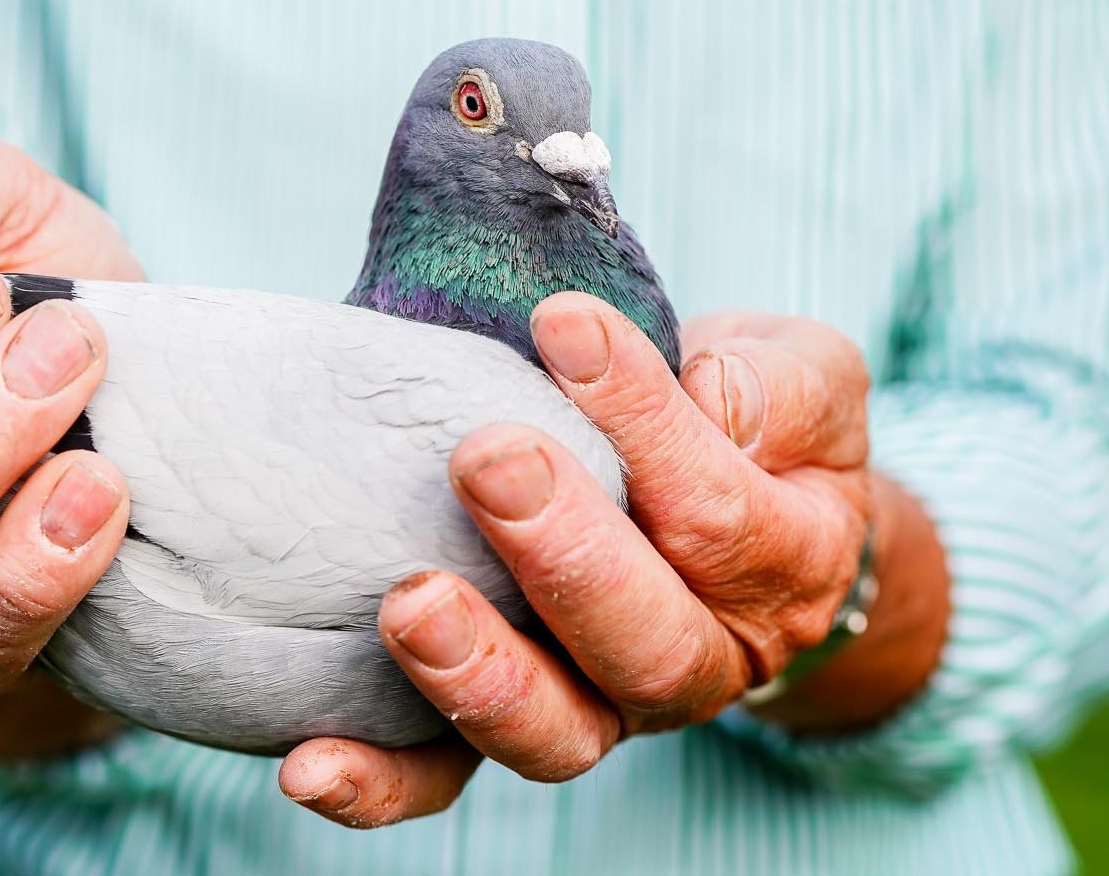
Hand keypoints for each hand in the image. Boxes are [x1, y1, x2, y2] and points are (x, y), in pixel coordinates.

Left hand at [280, 295, 942, 826]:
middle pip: (644, 641)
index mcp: (787, 568)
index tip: (565, 325)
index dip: (644, 420)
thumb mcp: (799, 375)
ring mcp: (604, 707)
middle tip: (487, 460)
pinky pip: (448, 779)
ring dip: (478, 677)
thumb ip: (773, 384)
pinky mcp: (512, 725)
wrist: (740, 494)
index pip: (718, 511)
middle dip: (563, 552)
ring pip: (555, 732)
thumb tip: (714, 394)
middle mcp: (703, 660)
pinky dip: (382, 783)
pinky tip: (309, 765)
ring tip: (410, 603)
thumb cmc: (752, 418)